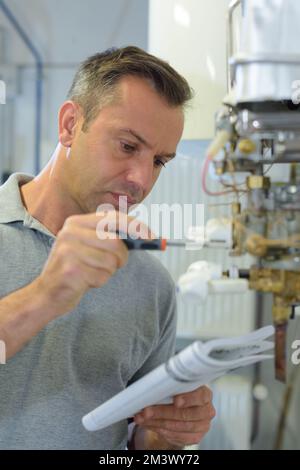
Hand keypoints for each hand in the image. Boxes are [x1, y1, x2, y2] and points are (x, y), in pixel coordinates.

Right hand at [36, 211, 150, 317]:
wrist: (47, 294)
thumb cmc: (75, 269)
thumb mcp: (87, 246)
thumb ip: (109, 238)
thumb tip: (145, 236)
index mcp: (76, 222)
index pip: (114, 218)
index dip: (136, 227)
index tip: (152, 237)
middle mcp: (70, 232)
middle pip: (115, 242)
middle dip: (121, 257)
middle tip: (115, 264)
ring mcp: (68, 251)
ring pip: (111, 261)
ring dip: (108, 271)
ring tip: (91, 272)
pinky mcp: (70, 270)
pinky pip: (102, 276)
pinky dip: (99, 281)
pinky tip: (85, 281)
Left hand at [133, 386, 214, 448]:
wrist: (183, 409)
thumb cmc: (178, 393)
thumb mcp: (177, 385)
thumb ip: (171, 385)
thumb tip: (153, 386)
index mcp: (205, 394)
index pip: (200, 396)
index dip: (188, 399)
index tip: (176, 400)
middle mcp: (206, 410)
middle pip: (185, 414)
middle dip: (163, 412)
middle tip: (147, 410)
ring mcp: (202, 426)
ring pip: (178, 427)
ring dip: (157, 422)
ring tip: (143, 417)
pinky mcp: (195, 437)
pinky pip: (176, 436)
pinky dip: (160, 430)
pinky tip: (150, 424)